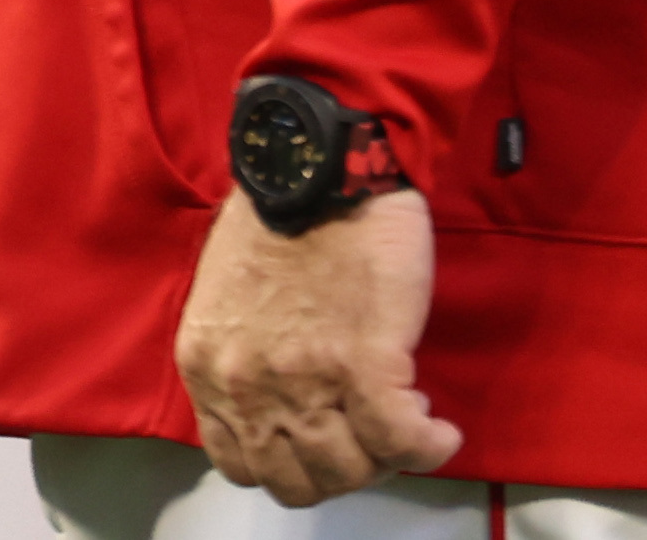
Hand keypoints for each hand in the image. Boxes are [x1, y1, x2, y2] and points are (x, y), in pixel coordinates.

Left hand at [176, 185, 458, 506]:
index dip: (289, 462)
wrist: (319, 163)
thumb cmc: (279, 215)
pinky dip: (428, 445)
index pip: (241, 465)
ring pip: (350, 471)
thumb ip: (244, 357)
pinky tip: (438, 430)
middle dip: (339, 470)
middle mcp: (247, 386)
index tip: (320, 439)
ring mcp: (304, 380)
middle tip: (368, 439)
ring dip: (385, 461)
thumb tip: (281, 399)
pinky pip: (400, 441)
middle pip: (297, 482)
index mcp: (208, 368)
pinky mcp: (364, 363)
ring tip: (405, 428)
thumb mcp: (228, 300)